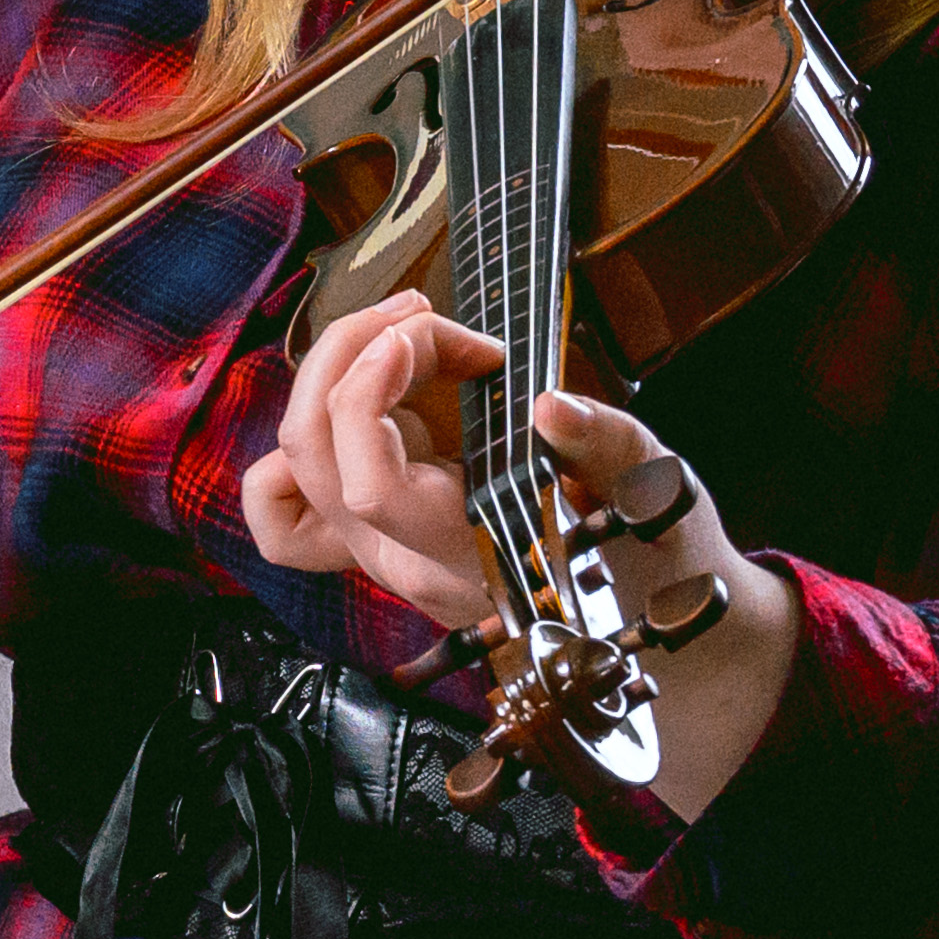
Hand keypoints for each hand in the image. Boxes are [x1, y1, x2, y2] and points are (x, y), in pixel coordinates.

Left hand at [239, 287, 796, 820]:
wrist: (646, 623)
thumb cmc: (649, 554)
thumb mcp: (652, 489)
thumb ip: (602, 445)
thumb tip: (550, 406)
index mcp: (464, 556)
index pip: (368, 483)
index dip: (373, 390)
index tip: (426, 333)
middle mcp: (400, 561)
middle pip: (312, 449)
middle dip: (354, 353)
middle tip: (423, 315)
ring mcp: (373, 551)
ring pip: (292, 457)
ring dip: (333, 372)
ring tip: (404, 331)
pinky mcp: (366, 532)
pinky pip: (286, 497)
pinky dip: (303, 437)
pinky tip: (365, 400)